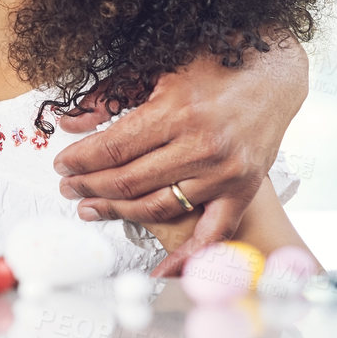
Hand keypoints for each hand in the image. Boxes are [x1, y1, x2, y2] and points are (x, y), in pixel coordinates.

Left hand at [50, 30, 306, 275]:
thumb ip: (112, 96)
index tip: (62, 165)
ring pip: (158, 206)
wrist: (274, 76)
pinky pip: (212, 233)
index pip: (114, 148)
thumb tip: (70, 123)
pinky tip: (160, 271)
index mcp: (178, 111)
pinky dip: (187, 257)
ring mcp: (224, 173)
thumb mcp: (158, 69)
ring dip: (118, 212)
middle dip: (90, 186)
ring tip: (91, 210)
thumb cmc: (215, 66)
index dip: (81, 160)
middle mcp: (201, 146)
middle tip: (67, 188)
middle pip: (129, 180)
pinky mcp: (243, 190)